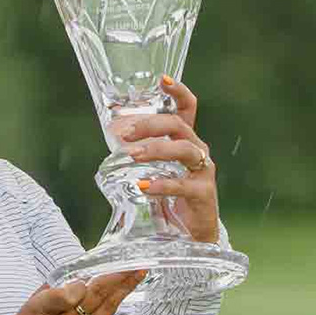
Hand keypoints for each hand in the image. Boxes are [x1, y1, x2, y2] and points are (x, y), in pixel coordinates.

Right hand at [11, 270, 146, 314]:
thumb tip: (82, 275)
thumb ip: (57, 288)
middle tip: (135, 263)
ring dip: (124, 290)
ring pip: (107, 309)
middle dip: (118, 278)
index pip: (70, 293)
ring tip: (138, 274)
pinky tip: (122, 293)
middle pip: (97, 297)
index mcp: (46, 312)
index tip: (87, 275)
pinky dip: (113, 305)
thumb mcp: (32, 303)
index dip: (81, 283)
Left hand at [112, 77, 219, 243]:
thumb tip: (112, 135)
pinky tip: (143, 187)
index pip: (188, 109)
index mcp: (187, 141)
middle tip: (125, 133)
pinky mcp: (203, 194)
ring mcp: (203, 172)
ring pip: (183, 150)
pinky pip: (183, 185)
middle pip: (179, 126)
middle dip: (150, 124)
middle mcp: (198, 151)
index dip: (178, 92)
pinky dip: (162, 185)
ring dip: (155, 150)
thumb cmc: (173, 199)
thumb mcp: (157, 170)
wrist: (194, 235)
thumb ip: (141, 152)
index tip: (162, 79)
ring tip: (131, 156)